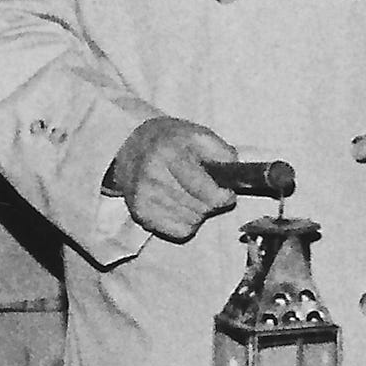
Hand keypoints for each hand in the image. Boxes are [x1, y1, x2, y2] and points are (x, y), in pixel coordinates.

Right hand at [107, 116, 244, 242]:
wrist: (129, 147)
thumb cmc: (170, 142)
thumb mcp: (198, 134)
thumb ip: (222, 151)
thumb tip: (236, 173)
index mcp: (169, 154)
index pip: (207, 192)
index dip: (223, 196)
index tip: (226, 192)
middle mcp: (153, 176)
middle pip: (202, 208)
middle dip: (211, 202)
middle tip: (205, 189)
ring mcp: (144, 197)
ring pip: (193, 221)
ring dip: (198, 211)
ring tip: (189, 193)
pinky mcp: (140, 214)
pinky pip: (180, 231)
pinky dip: (186, 222)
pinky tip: (179, 205)